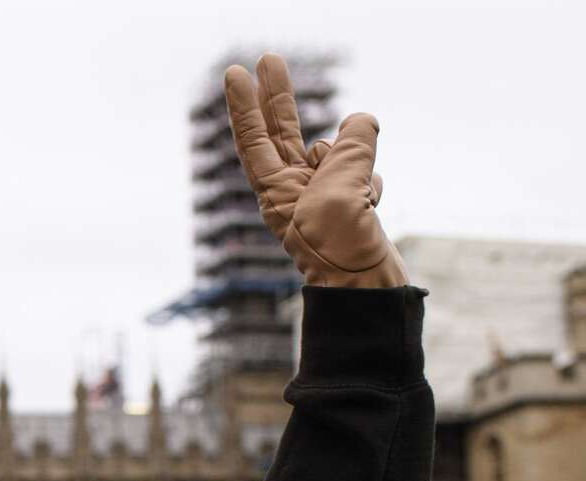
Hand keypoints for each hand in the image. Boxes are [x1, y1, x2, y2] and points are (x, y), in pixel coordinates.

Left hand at [224, 54, 406, 287]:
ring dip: (356, 161)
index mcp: (274, 190)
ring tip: (358, 195)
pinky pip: (367, 175)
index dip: (244, 104)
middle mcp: (292, 190)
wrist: (366, 291)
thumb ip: (350, 147)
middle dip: (278, 97)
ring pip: (340, 152)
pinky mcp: (350, 207)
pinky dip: (374, 184)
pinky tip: (372, 209)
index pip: (254, 137)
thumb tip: (362, 120)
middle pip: (283, 133)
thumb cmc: (339, 248)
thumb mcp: (340, 190)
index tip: (235, 72)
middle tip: (268, 59)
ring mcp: (322, 198)